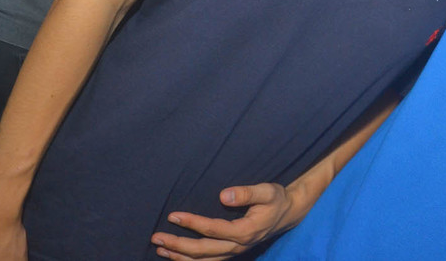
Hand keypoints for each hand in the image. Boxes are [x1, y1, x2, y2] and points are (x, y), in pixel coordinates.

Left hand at [150, 183, 291, 259]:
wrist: (288, 213)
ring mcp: (234, 251)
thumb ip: (246, 193)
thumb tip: (223, 195)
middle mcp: (238, 246)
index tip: (173, 216)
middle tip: (157, 236)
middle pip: (203, 250)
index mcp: (245, 231)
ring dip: (179, 256)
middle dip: (178, 244)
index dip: (192, 223)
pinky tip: (176, 257)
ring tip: (160, 248)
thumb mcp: (267, 191)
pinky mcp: (232, 252)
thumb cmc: (276, 199)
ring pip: (203, 260)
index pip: (213, 229)